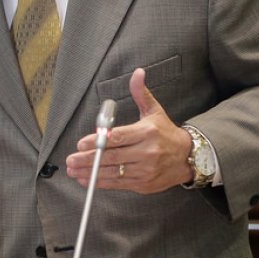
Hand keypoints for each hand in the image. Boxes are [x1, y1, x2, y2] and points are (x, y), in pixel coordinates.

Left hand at [65, 68, 193, 193]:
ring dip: (90, 173)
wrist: (187, 157)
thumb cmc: (166, 133)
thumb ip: (140, 93)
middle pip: (113, 157)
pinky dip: (101, 182)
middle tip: (71, 159)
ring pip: (113, 173)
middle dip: (89, 159)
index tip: (81, 143)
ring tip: (73, 170)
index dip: (98, 141)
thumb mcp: (154, 110)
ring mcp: (145, 170)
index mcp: (147, 133)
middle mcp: (146, 153)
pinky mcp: (143, 184)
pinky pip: (118, 184)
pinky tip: (86, 179)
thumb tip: (137, 73)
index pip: (118, 138)